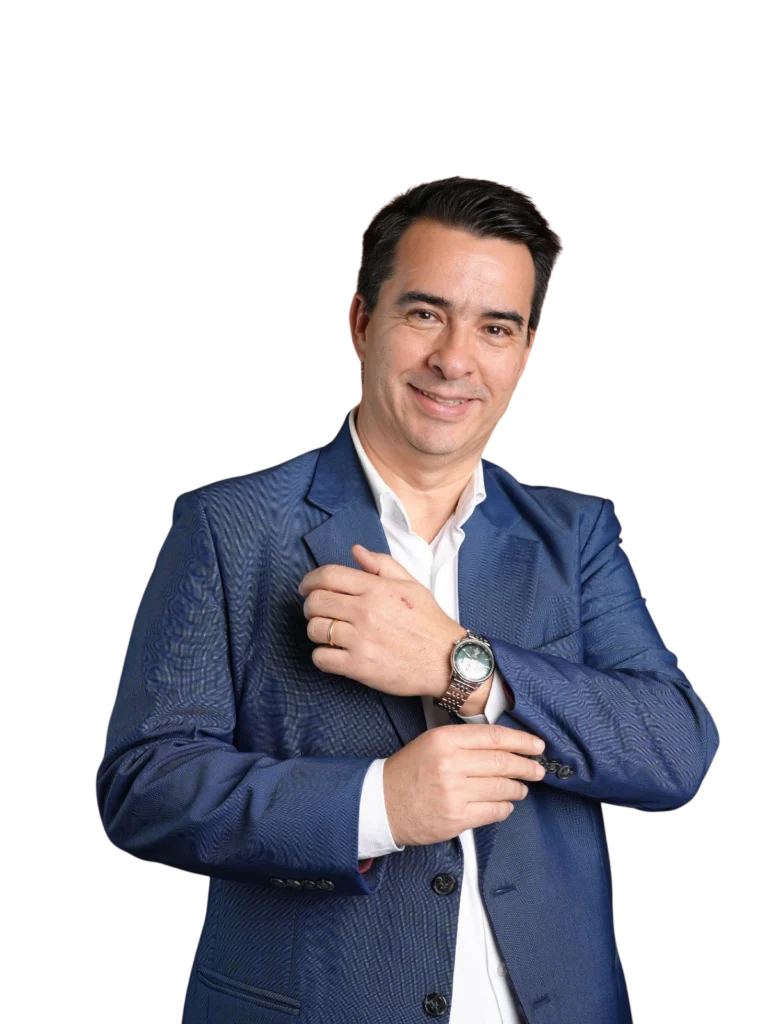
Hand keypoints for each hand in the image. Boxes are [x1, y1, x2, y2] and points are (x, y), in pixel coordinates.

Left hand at [298, 544, 464, 698]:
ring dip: (316, 631)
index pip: (328, 575)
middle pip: (315, 602)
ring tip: (328, 634)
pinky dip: (322, 656)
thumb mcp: (411, 584)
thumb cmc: (429, 622)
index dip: (310, 580)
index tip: (306, 588)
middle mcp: (366, 612)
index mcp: (376, 589)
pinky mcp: (360, 666)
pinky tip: (334, 653)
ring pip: (314, 630)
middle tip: (317, 612)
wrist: (446, 660)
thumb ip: (381, 565)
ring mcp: (361, 640)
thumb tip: (356, 550)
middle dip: (310, 606)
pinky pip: (321, 658)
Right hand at [383, 724, 546, 846]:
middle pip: (503, 762)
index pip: (494, 737)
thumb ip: (465, 741)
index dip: (521, 741)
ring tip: (520, 788)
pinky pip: (494, 811)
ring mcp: (454, 793)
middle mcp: (451, 764)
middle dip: (526, 766)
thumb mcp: (433, 742)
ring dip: (517, 789)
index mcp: (445, 740)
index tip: (537, 746)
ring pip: (502, 788)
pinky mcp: (457, 818)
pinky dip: (504, 807)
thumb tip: (505, 745)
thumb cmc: (410, 771)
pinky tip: (504, 804)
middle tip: (537, 769)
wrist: (383, 803)